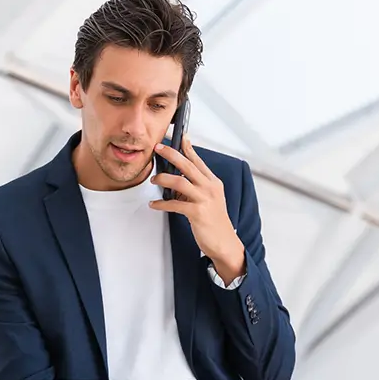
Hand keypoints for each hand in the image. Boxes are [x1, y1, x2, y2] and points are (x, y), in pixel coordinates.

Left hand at [150, 135, 245, 280]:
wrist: (225, 243)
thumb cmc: (214, 222)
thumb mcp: (210, 199)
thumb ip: (196, 187)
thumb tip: (178, 178)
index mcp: (213, 182)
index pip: (198, 161)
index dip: (188, 147)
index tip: (180, 137)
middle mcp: (210, 188)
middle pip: (187, 165)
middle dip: (171, 154)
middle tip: (158, 148)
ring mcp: (205, 200)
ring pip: (179, 182)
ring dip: (163, 179)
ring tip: (153, 180)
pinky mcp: (197, 213)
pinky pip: (174, 204)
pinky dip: (161, 204)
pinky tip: (153, 205)